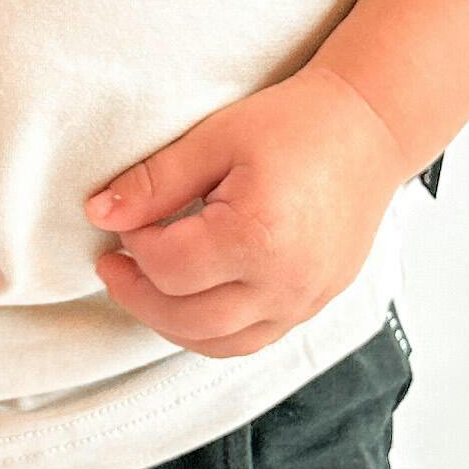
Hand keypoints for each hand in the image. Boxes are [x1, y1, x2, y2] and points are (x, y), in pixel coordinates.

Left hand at [84, 67, 407, 359]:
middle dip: (138, 294)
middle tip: (112, 263)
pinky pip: (251, 341)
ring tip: (145, 286)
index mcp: (259, 235)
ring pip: (218, 343)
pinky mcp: (313, 306)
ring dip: (169, 322)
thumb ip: (155, 181)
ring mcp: (303, 301)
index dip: (134, 244)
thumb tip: (100, 213)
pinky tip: (188, 301)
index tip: (128, 218)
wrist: (369, 130)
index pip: (168, 267)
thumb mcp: (215, 139)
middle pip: (187, 318)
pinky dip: (210, 331)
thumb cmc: (296, 125)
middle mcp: (285, 282)